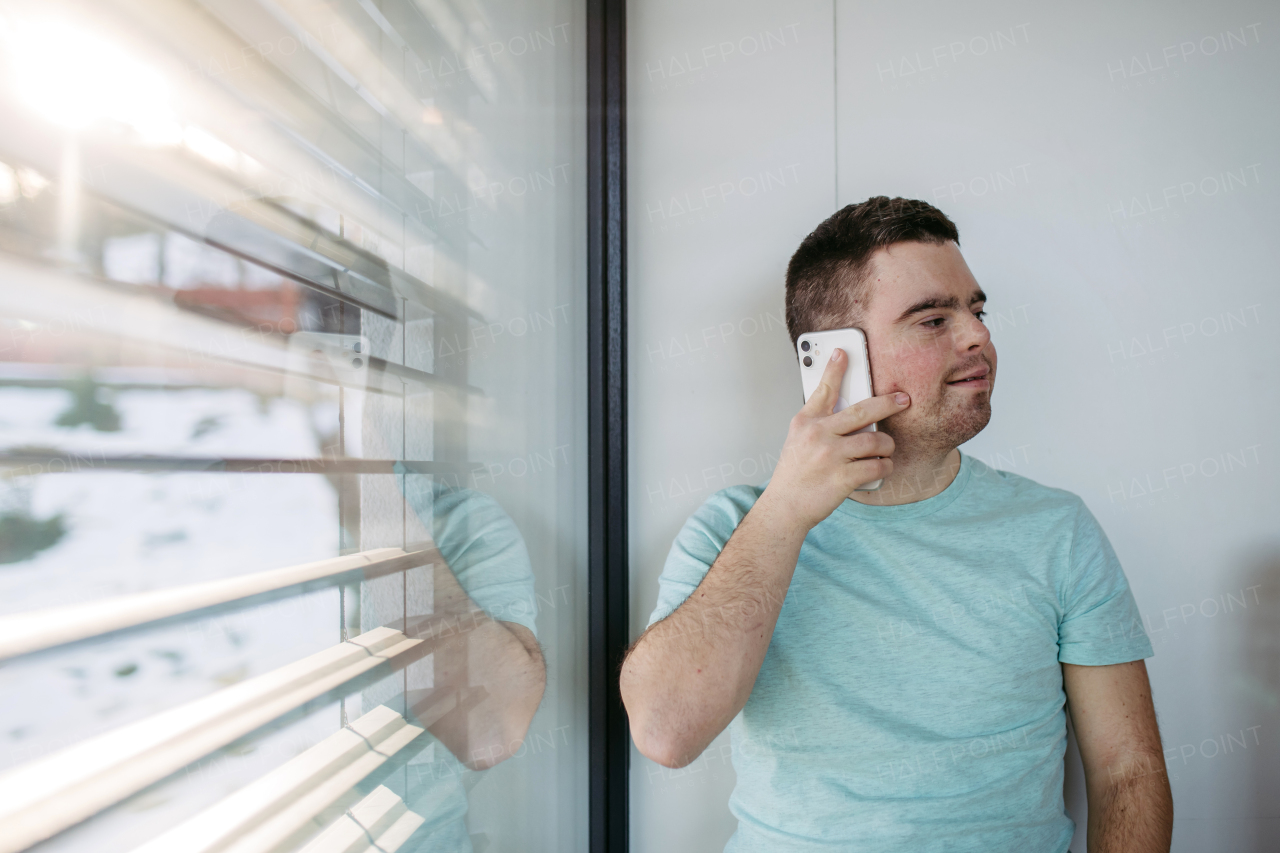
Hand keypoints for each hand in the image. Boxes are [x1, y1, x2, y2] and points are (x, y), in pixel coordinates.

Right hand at [763, 348, 908, 528]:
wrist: (785, 507)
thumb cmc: (794, 474)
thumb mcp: (797, 441)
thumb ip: (819, 424)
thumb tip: (853, 414)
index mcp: (805, 423)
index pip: (823, 390)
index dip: (835, 369)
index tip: (844, 352)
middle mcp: (818, 435)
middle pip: (863, 411)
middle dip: (888, 402)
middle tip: (903, 399)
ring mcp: (831, 456)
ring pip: (876, 441)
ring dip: (886, 446)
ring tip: (885, 449)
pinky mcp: (843, 478)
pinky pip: (878, 466)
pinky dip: (885, 466)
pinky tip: (882, 467)